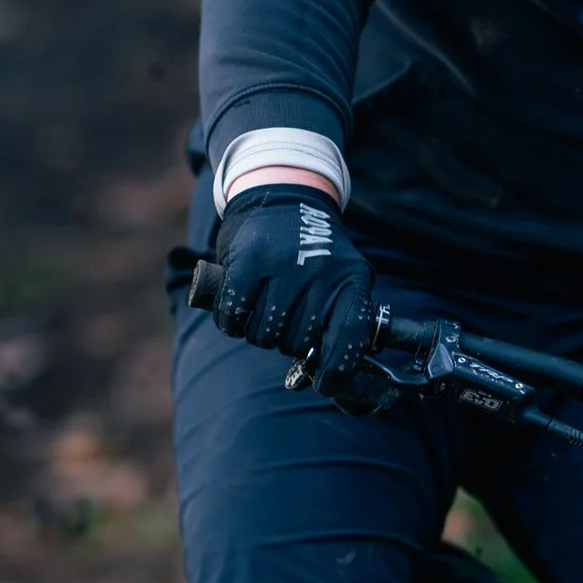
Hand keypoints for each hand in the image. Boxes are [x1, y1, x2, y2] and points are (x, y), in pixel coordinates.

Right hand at [211, 185, 376, 392]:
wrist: (284, 198)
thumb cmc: (313, 254)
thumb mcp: (341, 278)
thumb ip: (337, 321)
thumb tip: (324, 376)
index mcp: (351, 279)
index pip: (349, 338)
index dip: (336, 370)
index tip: (324, 384)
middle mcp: (320, 271)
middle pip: (297, 342)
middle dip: (288, 340)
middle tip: (285, 318)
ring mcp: (283, 264)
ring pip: (264, 335)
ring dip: (259, 332)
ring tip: (264, 309)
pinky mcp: (247, 260)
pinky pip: (234, 316)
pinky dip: (231, 322)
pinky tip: (238, 309)